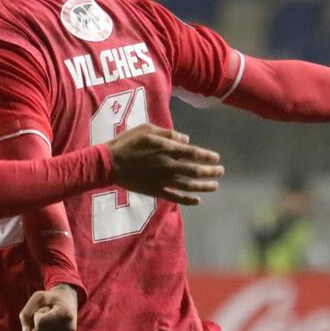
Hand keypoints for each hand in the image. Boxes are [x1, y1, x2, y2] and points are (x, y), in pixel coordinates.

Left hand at [19, 284, 77, 330]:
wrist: (68, 301)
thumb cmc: (51, 298)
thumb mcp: (37, 297)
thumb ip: (26, 313)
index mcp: (65, 314)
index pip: (40, 322)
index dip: (37, 314)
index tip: (46, 308)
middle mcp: (69, 329)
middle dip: (36, 324)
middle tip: (47, 315)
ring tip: (49, 322)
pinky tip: (50, 330)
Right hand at [105, 124, 223, 205]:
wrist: (109, 163)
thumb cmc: (127, 143)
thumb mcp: (146, 129)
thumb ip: (168, 134)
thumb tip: (186, 140)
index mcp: (167, 150)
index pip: (193, 154)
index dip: (207, 156)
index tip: (216, 158)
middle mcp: (168, 166)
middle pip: (195, 171)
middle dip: (211, 172)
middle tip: (221, 171)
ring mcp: (162, 181)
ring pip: (189, 186)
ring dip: (204, 186)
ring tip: (215, 186)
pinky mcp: (155, 191)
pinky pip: (175, 197)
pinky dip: (188, 200)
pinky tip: (197, 200)